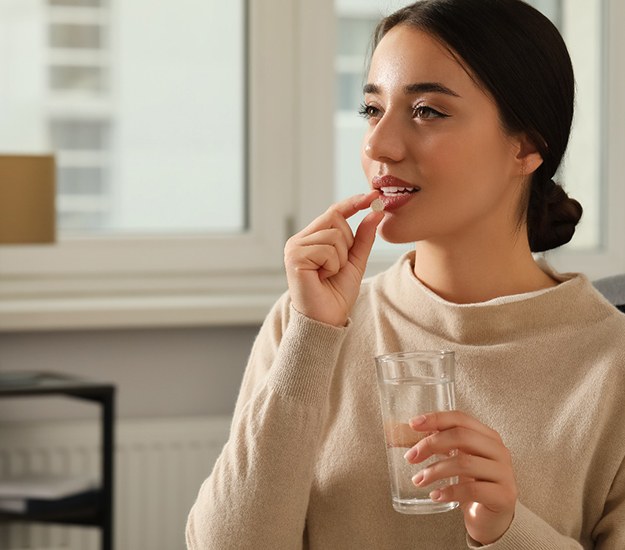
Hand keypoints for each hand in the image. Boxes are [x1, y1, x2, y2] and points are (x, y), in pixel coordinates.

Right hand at [284, 191, 383, 326]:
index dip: (353, 203)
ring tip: (328, 274)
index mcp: (311, 238)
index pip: (334, 212)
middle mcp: (299, 240)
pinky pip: (327, 249)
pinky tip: (322, 277)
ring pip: (333, 235)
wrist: (326, 319)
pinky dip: (332, 265)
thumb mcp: (355, 261)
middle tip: (336, 267)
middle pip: (335, 219)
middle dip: (347, 243)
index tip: (373, 196)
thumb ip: (363, 237)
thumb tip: (375, 212)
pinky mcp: (294, 257)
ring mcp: (294, 247)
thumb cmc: (336, 294)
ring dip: (340, 258)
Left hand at [404, 411, 517, 544]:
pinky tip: (436, 495)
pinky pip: (472, 490)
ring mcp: (503, 473)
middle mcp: (498, 450)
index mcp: (487, 436)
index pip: (460, 418)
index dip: (436, 418)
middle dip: (430, 444)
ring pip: (464, 463)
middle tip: (410, 457)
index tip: (412, 424)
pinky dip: (449, 491)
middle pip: (461, 436)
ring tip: (418, 480)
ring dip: (435, 471)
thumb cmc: (472, 484)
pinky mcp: (503, 495)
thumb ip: (434, 445)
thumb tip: (397, 433)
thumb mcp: (455, 459)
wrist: (493, 518)